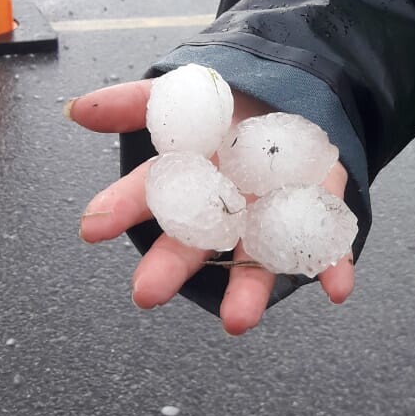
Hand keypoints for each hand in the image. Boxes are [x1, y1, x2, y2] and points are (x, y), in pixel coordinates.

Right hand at [67, 80, 354, 333]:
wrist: (294, 99)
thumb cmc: (229, 109)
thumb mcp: (183, 95)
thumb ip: (133, 103)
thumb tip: (76, 109)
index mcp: (190, 178)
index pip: (150, 193)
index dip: (121, 208)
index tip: (91, 228)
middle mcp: (226, 207)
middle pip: (196, 240)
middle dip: (172, 267)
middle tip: (146, 293)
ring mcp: (270, 216)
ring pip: (257, 258)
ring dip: (249, 291)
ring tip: (237, 320)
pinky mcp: (316, 215)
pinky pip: (326, 247)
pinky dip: (334, 268)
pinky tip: (338, 290)